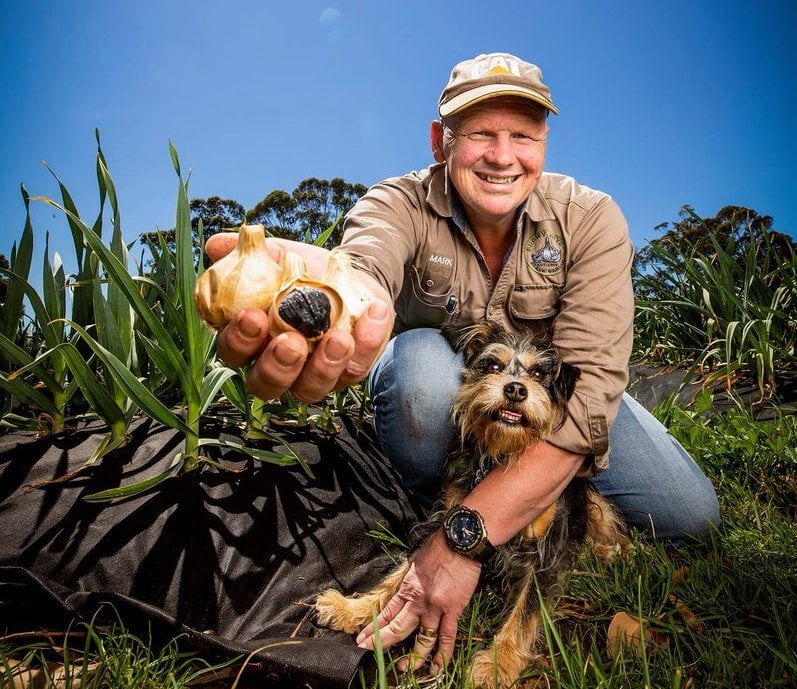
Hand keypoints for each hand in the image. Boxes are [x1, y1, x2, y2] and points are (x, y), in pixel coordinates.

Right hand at [205, 233, 392, 401]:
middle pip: (268, 384)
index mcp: (252, 342)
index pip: (234, 352)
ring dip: (324, 366)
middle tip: (291, 341)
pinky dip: (369, 343)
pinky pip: (358, 367)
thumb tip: (219, 245)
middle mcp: (279, 366)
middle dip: (278, 366)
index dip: (239, 340)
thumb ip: (250, 252)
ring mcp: (314, 374)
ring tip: (339, 338)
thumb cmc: (302, 272)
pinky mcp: (349, 370)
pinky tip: (375, 315)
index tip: (252, 316)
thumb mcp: (278, 256)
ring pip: (312, 388)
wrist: (348, 274)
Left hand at [355, 530, 480, 674]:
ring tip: (403, 668)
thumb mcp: (415, 563)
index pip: (386, 613)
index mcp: (407, 587)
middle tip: (368, 653)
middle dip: (381, 643)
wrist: (459, 540)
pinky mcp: (453, 610)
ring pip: (421, 639)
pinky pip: (447, 637)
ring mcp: (435, 607)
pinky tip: (437, 667)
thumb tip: (405, 591)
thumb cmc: (439, 547)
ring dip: (413, 657)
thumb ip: (410, 581)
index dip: (373, 629)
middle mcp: (418, 600)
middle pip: (396, 629)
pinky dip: (442, 654)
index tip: (362, 638)